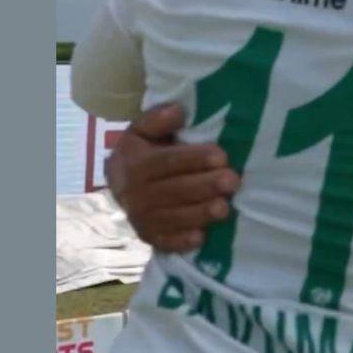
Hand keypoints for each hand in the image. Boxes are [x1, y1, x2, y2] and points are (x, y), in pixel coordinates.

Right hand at [105, 102, 240, 252]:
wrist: (119, 183)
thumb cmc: (141, 151)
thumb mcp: (142, 129)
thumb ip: (157, 119)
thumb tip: (178, 111)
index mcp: (135, 163)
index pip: (168, 161)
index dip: (195, 158)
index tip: (221, 156)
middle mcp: (135, 193)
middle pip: (175, 190)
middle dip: (206, 186)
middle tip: (232, 181)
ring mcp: (141, 218)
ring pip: (174, 217)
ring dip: (200, 213)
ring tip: (225, 208)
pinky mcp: (149, 237)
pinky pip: (166, 242)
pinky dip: (183, 241)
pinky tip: (202, 237)